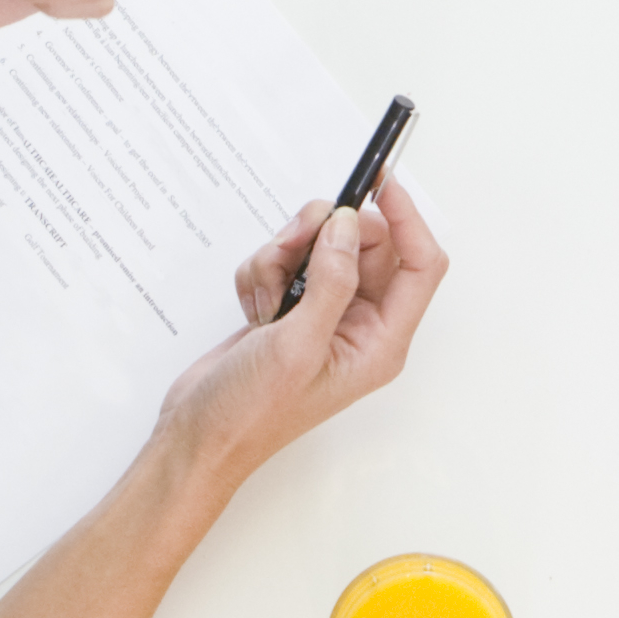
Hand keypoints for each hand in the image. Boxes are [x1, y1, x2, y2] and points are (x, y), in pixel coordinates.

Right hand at [165, 175, 448, 486]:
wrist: (198, 434)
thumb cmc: (252, 413)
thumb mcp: (298, 345)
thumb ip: (331, 281)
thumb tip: (349, 225)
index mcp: (380, 341)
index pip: (420, 264)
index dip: (407, 218)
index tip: (380, 182)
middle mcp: (360, 323)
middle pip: (367, 242)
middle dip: (325, 234)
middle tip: (294, 245)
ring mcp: (324, 311)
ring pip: (322, 243)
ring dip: (286, 255)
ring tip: (267, 295)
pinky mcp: (291, 304)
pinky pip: (286, 258)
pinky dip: (264, 272)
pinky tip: (254, 308)